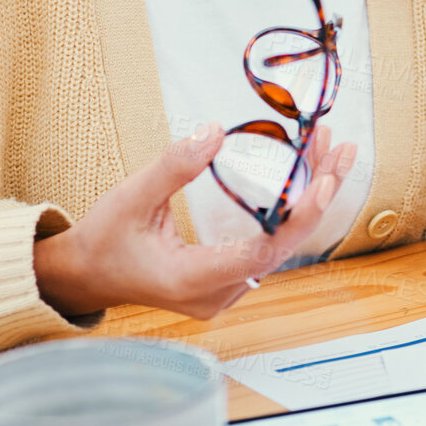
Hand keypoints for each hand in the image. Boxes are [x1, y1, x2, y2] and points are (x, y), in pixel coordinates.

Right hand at [32, 122, 357, 319]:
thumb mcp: (131, 198)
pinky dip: (287, 211)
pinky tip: (303, 178)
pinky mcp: (227, 280)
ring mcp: (225, 291)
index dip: (298, 218)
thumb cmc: (104, 241)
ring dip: (306, 200)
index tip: (324, 181)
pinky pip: (269, 246)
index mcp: (194, 280)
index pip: (263, 252)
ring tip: (328, 154)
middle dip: (315, 196)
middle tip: (339, 150)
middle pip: (283, 245)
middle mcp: (218, 293)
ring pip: (280, 245)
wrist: (86, 276)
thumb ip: (174, 167)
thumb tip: (216, 132)